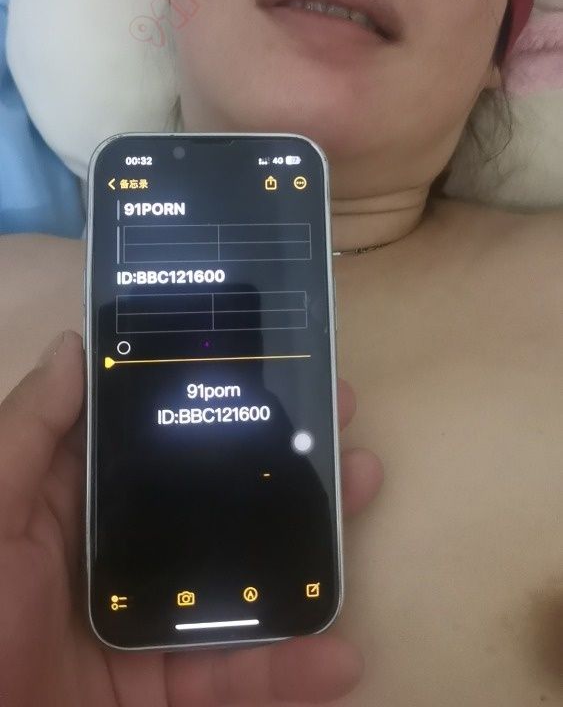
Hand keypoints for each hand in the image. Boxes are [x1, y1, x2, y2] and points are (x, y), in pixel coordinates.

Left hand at [0, 330, 382, 706]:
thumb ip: (27, 434)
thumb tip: (74, 346)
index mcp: (69, 503)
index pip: (150, 437)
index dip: (208, 399)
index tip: (269, 364)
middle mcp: (114, 552)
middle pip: (210, 497)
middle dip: (277, 455)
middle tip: (338, 415)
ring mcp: (141, 622)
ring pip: (237, 577)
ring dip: (306, 541)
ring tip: (362, 488)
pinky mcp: (156, 692)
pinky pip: (227, 681)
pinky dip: (284, 674)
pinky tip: (339, 657)